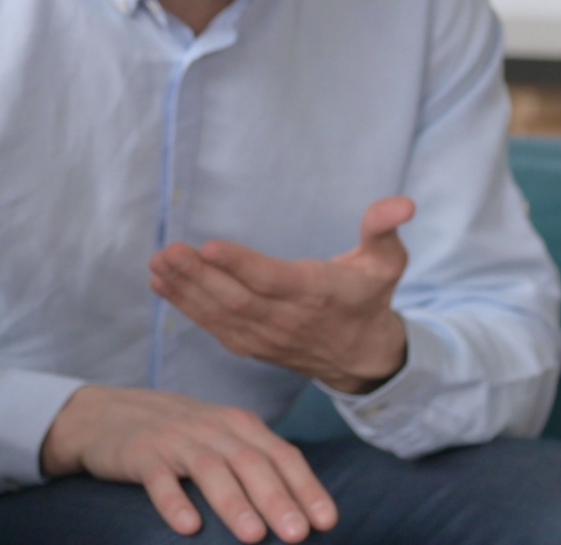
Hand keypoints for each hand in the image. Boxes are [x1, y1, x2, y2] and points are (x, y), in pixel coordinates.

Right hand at [41, 386, 335, 543]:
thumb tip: (303, 511)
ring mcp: (174, 439)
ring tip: (253, 536)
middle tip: (296, 535)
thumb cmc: (180, 435)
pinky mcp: (141, 452)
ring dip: (234, 503)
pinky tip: (188, 526)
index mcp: (239, 425)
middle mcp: (211, 428)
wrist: (109, 414)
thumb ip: (257, 463)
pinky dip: (174, 501)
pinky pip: (159, 478)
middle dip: (277, 499)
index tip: (326, 522)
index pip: (281, 455)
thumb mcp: (222, 439)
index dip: (306, 488)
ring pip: (210, 469)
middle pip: (250, 462)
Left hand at [150, 197, 414, 392]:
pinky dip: (186, 306)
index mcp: (316, 295)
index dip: (241, 266)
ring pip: (219, 314)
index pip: (273, 281)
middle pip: (237, 299)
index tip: (208, 246)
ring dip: (185, 290)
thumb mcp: (387, 262)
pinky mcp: (249, 344)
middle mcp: (286, 320)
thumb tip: (403, 203)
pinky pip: (213, 326)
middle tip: (168, 251)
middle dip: (199, 276)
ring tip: (158, 264)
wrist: (361, 358)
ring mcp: (265, 337)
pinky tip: (161, 284)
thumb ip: (384, 230)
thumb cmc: (369, 297)